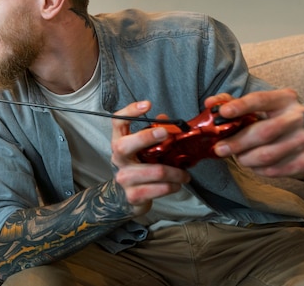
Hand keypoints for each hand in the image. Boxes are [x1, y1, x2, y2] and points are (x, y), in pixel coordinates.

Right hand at [111, 101, 190, 215]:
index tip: (147, 105)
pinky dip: (173, 185)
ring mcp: (124, 178)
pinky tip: (177, 184)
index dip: (130, 111)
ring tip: (185, 174)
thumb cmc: (138, 168)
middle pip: (125, 145)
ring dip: (176, 172)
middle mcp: (118, 159)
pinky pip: (159, 188)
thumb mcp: (142, 150)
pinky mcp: (134, 195)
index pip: (118, 122)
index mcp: (119, 143)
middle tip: (166, 133)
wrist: (124, 198)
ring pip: (154, 171)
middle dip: (146, 137)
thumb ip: (153, 134)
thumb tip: (166, 119)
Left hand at [209, 89, 303, 178]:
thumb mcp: (257, 107)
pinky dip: (259, 169)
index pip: (260, 100)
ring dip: (246, 159)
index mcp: (284, 99)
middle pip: (264, 132)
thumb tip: (210, 104)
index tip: (223, 112)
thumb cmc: (272, 119)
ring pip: (268, 155)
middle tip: (219, 148)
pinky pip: (276, 170)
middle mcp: (298, 117)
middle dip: (237, 142)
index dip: (240, 106)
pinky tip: (254, 164)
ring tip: (239, 157)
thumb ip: (232, 102)